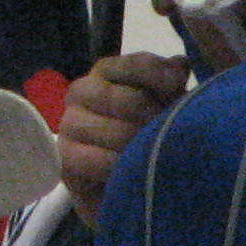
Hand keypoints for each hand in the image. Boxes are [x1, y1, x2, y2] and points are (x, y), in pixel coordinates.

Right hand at [58, 51, 190, 223]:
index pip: (134, 64)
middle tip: (166, 135)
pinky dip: (118, 166)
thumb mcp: (165, 102)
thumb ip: (171, 80)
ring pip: (115, 132)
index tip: (177, 85)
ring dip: (140, 147)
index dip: (159, 75)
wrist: (122, 181)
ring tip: (153, 155)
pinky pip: (97, 160)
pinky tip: (130, 170)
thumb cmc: (146, 133)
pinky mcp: (65, 156)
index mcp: (107, 72)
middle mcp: (82, 91)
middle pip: (126, 99)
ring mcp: (69, 124)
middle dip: (153, 120)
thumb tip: (180, 65)